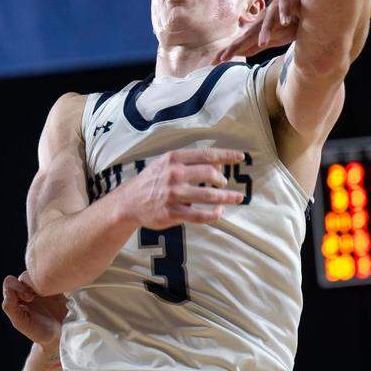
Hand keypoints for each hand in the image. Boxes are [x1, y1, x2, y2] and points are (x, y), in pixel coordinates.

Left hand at [1, 272, 66, 347]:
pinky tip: (57, 289)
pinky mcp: (57, 286)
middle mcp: (29, 290)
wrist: (61, 336)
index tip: (28, 298)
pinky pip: (53, 274)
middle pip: (24, 275)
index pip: (10, 282)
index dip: (17, 287)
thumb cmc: (39, 332)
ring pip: (37, 272)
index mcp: (17, 298)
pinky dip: (53, 278)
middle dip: (29, 283)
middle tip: (35, 296)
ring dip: (41, 280)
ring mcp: (43, 287)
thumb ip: (10, 308)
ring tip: (47, 294)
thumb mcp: (21, 323)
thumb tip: (7, 291)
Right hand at [119, 149, 246, 229]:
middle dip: (223, 180)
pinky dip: (213, 214)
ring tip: (236, 198)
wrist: (129, 202)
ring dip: (226, 197)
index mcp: (174, 159)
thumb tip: (219, 165)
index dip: (226, 155)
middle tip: (225, 184)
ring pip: (208, 195)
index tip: (240, 157)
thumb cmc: (153, 180)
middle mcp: (174, 174)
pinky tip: (219, 212)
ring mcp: (173, 194)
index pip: (206, 154)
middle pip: (209, 173)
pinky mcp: (172, 213)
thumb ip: (190, 162)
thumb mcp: (166, 164)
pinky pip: (199, 215)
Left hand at [213, 0, 301, 63]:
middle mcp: (264, 18)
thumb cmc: (287, 24)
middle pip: (249, 33)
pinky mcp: (289, 1)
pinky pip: (286, 7)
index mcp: (258, 28)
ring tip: (262, 43)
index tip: (214, 63)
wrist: (307, 6)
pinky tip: (285, 22)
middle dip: (236, 46)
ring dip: (266, 31)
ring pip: (269, 20)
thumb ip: (255, 45)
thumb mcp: (271, 39)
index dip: (229, 51)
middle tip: (224, 58)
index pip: (242, 42)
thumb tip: (239, 53)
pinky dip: (285, 14)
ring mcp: (276, 8)